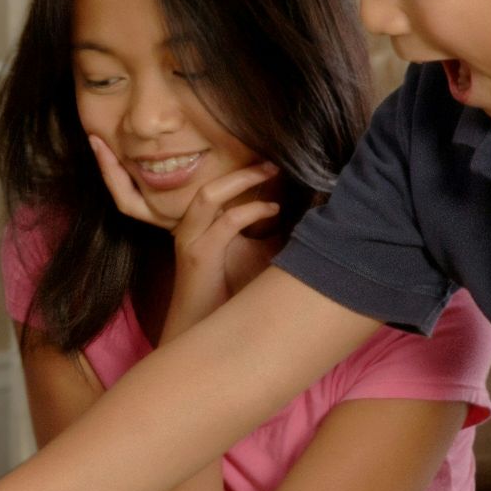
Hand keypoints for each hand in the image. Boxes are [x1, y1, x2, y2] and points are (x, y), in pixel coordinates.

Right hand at [163, 162, 280, 337]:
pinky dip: (251, 211)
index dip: (240, 173)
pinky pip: (226, 222)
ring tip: (270, 172)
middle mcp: (189, 229)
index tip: (270, 165)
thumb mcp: (249, 259)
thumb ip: (265, 237)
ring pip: (209, 195)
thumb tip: (301, 219)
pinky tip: (271, 209)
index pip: (214, 190)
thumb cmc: (225, 297)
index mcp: (197, 227)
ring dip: (242, 180)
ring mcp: (191, 240)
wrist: (197, 330)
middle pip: (210, 185)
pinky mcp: (199, 255)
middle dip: (242, 170)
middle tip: (272, 161)